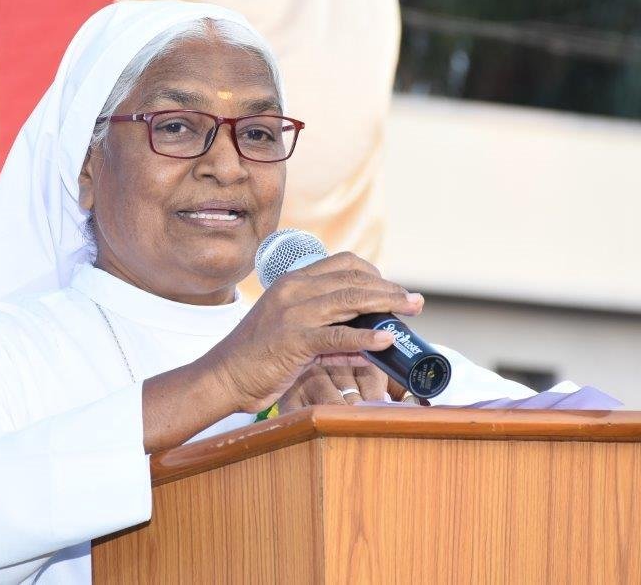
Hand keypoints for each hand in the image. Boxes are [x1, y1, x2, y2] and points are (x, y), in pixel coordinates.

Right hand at [205, 252, 424, 413]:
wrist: (224, 376)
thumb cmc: (258, 356)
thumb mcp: (291, 329)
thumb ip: (327, 328)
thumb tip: (371, 336)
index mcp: (293, 281)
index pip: (343, 264)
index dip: (375, 274)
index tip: (393, 290)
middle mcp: (294, 290)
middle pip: (353, 279)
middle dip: (390, 290)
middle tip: (415, 302)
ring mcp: (293, 313)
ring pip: (351, 300)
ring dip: (387, 304)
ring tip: (411, 312)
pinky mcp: (294, 340)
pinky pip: (339, 335)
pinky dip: (366, 336)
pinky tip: (386, 339)